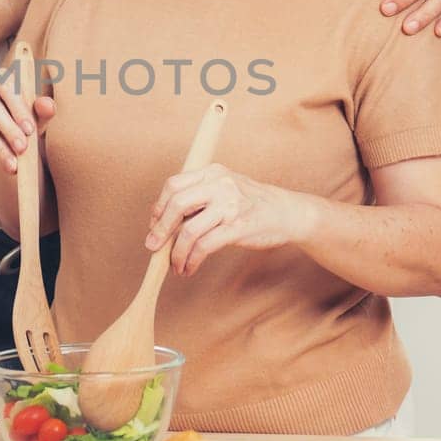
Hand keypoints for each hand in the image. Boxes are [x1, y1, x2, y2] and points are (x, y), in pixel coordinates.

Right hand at [0, 72, 55, 173]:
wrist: (13, 129)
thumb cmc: (28, 115)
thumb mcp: (39, 113)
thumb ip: (44, 109)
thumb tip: (48, 106)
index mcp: (3, 76)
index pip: (8, 89)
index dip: (18, 110)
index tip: (30, 130)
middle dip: (8, 130)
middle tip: (23, 149)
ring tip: (13, 165)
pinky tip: (5, 164)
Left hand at [144, 164, 310, 276]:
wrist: (287, 212)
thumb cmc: (250, 204)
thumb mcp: (224, 189)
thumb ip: (198, 200)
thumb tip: (163, 224)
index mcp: (212, 172)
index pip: (174, 185)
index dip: (159, 208)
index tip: (155, 226)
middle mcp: (220, 184)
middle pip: (177, 204)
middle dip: (161, 229)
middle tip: (153, 247)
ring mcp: (230, 205)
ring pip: (189, 230)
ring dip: (176, 252)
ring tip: (175, 265)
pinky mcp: (239, 227)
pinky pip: (205, 246)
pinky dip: (192, 260)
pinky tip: (190, 267)